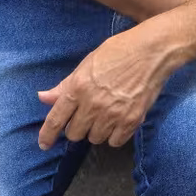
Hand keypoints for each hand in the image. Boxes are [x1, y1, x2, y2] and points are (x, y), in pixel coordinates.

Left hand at [37, 26, 171, 149]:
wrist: (152, 51)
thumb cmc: (118, 51)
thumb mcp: (87, 64)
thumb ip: (65, 85)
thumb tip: (43, 98)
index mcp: (78, 87)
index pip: (56, 119)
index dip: (47, 135)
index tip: (44, 144)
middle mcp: (93, 104)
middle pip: (75, 133)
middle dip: (78, 126)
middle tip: (88, 113)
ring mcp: (113, 114)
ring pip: (94, 138)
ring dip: (97, 130)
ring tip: (106, 113)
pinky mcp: (131, 121)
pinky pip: (115, 141)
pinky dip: (114, 135)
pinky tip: (118, 121)